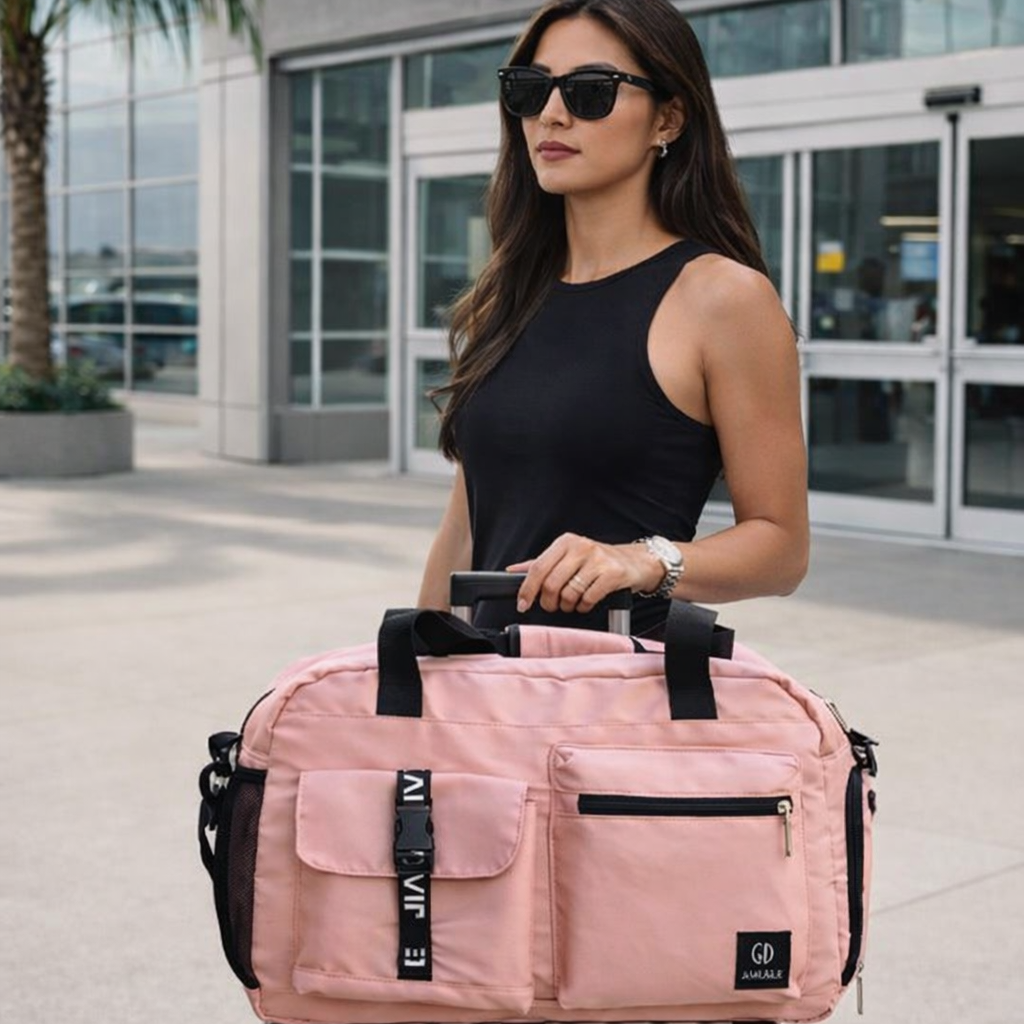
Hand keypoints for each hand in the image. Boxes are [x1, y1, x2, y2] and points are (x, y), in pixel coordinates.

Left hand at [506, 533, 663, 614]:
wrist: (635, 561)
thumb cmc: (598, 560)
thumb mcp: (568, 556)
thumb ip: (540, 564)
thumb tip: (513, 571)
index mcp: (565, 542)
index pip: (538, 568)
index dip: (527, 590)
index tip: (522, 604)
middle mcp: (581, 547)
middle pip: (551, 584)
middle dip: (549, 602)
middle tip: (554, 605)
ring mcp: (598, 560)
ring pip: (569, 594)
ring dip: (568, 606)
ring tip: (573, 602)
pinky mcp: (613, 574)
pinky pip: (589, 599)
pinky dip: (584, 606)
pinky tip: (587, 601)